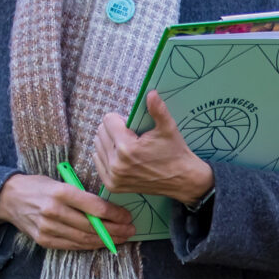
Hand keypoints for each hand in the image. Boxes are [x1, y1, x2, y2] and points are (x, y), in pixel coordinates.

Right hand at [0, 172, 132, 249]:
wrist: (9, 198)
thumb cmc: (40, 186)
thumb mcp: (61, 181)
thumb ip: (82, 196)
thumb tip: (109, 210)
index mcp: (61, 192)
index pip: (95, 208)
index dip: (115, 215)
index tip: (128, 217)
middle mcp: (54, 211)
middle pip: (92, 226)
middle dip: (116, 230)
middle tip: (130, 230)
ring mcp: (48, 228)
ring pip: (84, 239)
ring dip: (106, 240)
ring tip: (121, 238)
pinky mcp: (44, 240)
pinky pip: (72, 246)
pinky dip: (89, 246)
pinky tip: (102, 243)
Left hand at [92, 91, 214, 203]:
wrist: (181, 179)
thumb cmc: (174, 152)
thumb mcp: (168, 128)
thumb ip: (157, 109)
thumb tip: (150, 93)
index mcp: (127, 147)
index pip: (108, 120)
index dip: (120, 119)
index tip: (132, 126)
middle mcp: (116, 163)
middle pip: (100, 132)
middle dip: (113, 129)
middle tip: (131, 135)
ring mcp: (113, 176)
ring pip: (97, 146)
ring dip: (109, 142)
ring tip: (126, 145)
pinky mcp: (112, 185)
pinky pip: (97, 161)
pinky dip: (106, 155)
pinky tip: (120, 156)